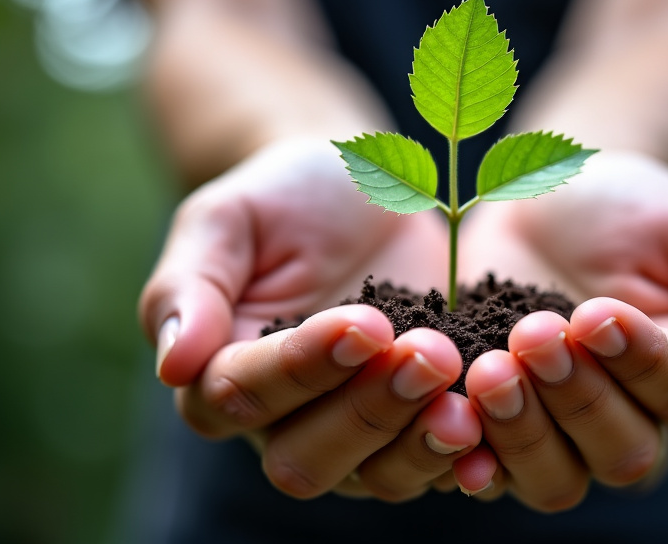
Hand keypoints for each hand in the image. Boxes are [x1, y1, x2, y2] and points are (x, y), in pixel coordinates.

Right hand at [138, 139, 481, 500]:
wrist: (364, 189)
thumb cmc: (285, 196)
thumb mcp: (227, 218)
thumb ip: (189, 286)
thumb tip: (173, 365)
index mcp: (222, 372)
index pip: (245, 394)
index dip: (304, 366)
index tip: (366, 319)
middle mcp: (282, 422)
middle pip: (306, 458)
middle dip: (369, 410)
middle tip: (429, 354)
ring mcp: (353, 433)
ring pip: (375, 477)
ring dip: (421, 440)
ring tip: (465, 390)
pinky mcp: (414, 426)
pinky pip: (435, 467)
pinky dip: (465, 460)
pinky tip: (495, 434)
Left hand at [455, 151, 667, 509]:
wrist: (544, 197)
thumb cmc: (633, 210)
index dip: (643, 362)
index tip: (597, 312)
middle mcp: (633, 421)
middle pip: (624, 454)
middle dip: (579, 398)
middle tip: (536, 335)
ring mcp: (561, 434)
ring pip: (557, 480)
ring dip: (524, 432)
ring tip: (492, 370)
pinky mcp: (498, 429)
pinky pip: (489, 472)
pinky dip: (469, 457)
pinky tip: (450, 421)